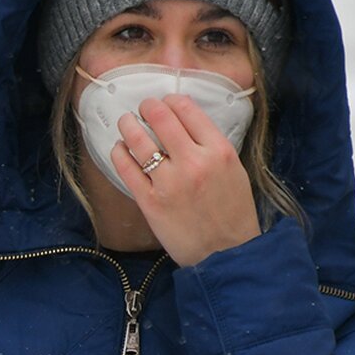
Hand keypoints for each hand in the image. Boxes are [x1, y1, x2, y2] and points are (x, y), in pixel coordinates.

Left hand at [112, 94, 260, 266]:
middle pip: (161, 118)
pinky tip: (120, 149)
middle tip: (143, 107)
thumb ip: (212, 146)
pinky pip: (126, 168)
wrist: (227, 255)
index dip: (171, 99)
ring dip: (128, 125)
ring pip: (139, 140)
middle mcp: (193, 162)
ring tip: (126, 123)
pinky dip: (119, 153)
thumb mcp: (234, 170)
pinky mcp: (150, 202)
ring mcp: (169, 182)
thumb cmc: (233, 213)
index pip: (188, 110)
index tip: (165, 101)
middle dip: (147, 107)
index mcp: (219, 151)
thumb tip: (184, 122)